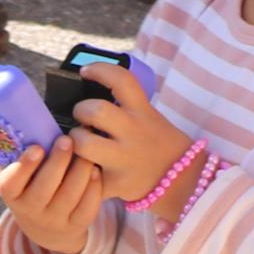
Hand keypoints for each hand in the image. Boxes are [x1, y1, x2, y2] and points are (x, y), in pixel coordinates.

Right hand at [0, 141, 105, 253]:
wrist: (45, 227)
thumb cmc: (30, 185)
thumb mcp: (16, 171)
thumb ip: (12, 150)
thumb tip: (12, 118)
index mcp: (12, 193)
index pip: (11, 183)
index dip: (24, 166)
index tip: (37, 147)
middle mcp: (30, 210)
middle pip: (43, 189)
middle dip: (58, 162)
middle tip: (68, 139)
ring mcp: (54, 220)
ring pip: (69, 197)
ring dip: (80, 171)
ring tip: (87, 150)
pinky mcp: (76, 225)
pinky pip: (87, 208)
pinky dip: (93, 188)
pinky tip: (96, 171)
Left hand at [61, 76, 195, 213]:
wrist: (179, 180)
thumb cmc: (156, 142)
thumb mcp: (148, 116)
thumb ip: (124, 106)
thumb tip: (88, 91)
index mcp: (142, 111)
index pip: (121, 80)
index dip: (100, 70)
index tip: (84, 71)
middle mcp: (133, 132)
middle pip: (96, 110)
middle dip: (80, 110)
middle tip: (81, 117)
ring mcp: (123, 159)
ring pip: (83, 143)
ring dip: (74, 140)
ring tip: (79, 143)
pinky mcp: (114, 183)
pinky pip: (84, 174)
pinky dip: (79, 171)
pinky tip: (85, 169)